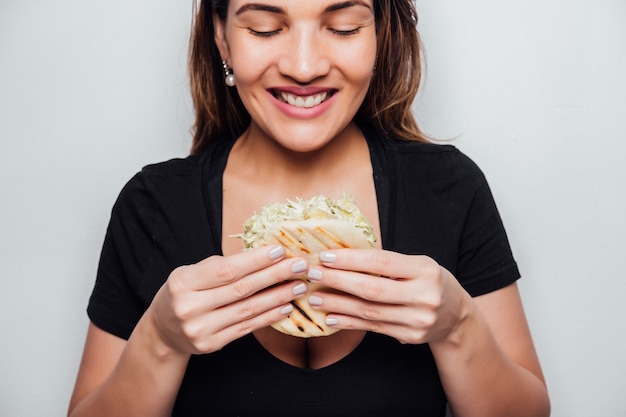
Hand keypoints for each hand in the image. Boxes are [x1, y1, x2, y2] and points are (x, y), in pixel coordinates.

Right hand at [146, 245, 308, 354]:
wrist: (162, 331)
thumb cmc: (183, 293)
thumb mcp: (189, 273)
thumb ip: (219, 266)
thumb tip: (260, 256)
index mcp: (183, 282)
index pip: (226, 270)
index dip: (255, 260)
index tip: (279, 251)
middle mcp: (190, 307)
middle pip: (241, 289)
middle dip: (274, 276)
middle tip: (299, 266)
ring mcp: (200, 329)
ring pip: (248, 310)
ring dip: (277, 297)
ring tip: (298, 286)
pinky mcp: (212, 344)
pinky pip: (246, 328)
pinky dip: (269, 317)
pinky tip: (286, 307)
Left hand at [305, 249, 471, 343]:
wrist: (456, 316)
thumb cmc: (430, 282)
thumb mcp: (418, 265)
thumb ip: (388, 263)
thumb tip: (342, 257)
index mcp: (425, 270)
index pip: (381, 262)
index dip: (351, 259)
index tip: (325, 256)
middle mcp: (424, 296)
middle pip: (372, 289)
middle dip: (337, 281)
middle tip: (312, 274)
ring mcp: (418, 320)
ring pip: (369, 311)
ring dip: (337, 304)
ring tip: (314, 297)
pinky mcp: (410, 336)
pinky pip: (373, 328)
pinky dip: (349, 322)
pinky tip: (331, 317)